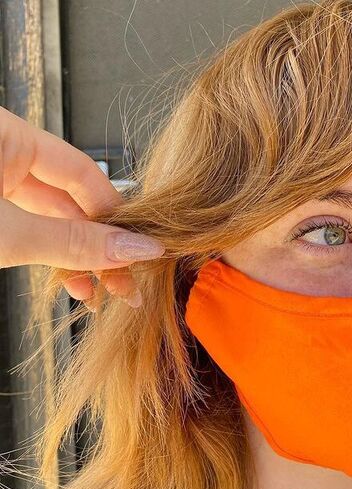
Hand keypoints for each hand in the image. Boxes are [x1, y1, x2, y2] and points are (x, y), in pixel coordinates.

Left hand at [0, 106, 164, 308]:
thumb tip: (136, 248)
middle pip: (71, 200)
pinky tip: (72, 282)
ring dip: (78, 260)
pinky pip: (28, 230)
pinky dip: (49, 258)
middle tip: (126, 282)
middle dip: (100, 247)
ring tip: (100, 294)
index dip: (116, 213)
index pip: (82, 171)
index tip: (140, 249)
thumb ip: (70, 241)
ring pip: (51, 220)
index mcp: (5, 134)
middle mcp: (1, 154)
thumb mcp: (4, 233)